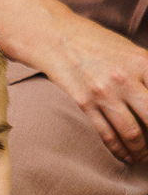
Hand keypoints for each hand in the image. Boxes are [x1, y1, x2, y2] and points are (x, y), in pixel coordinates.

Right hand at [29, 13, 147, 162]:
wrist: (56, 38)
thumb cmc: (97, 43)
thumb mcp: (132, 51)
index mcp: (143, 63)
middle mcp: (126, 79)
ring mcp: (104, 93)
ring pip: (131, 131)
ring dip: (141, 149)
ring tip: (144, 156)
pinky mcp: (84, 103)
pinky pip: (106, 133)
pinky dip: (118, 149)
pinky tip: (126, 155)